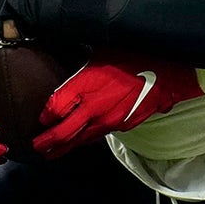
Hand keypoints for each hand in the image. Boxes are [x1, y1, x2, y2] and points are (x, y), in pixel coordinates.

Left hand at [32, 54, 204, 158]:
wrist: (167, 70)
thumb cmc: (133, 53)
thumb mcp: (101, 51)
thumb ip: (83, 65)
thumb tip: (67, 58)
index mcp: (85, 85)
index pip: (55, 108)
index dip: (45, 115)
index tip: (42, 118)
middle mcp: (93, 107)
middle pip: (63, 132)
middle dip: (47, 142)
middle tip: (37, 146)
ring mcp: (109, 120)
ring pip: (82, 139)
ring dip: (66, 146)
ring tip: (53, 152)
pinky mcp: (123, 126)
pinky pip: (100, 134)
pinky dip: (88, 137)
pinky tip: (83, 138)